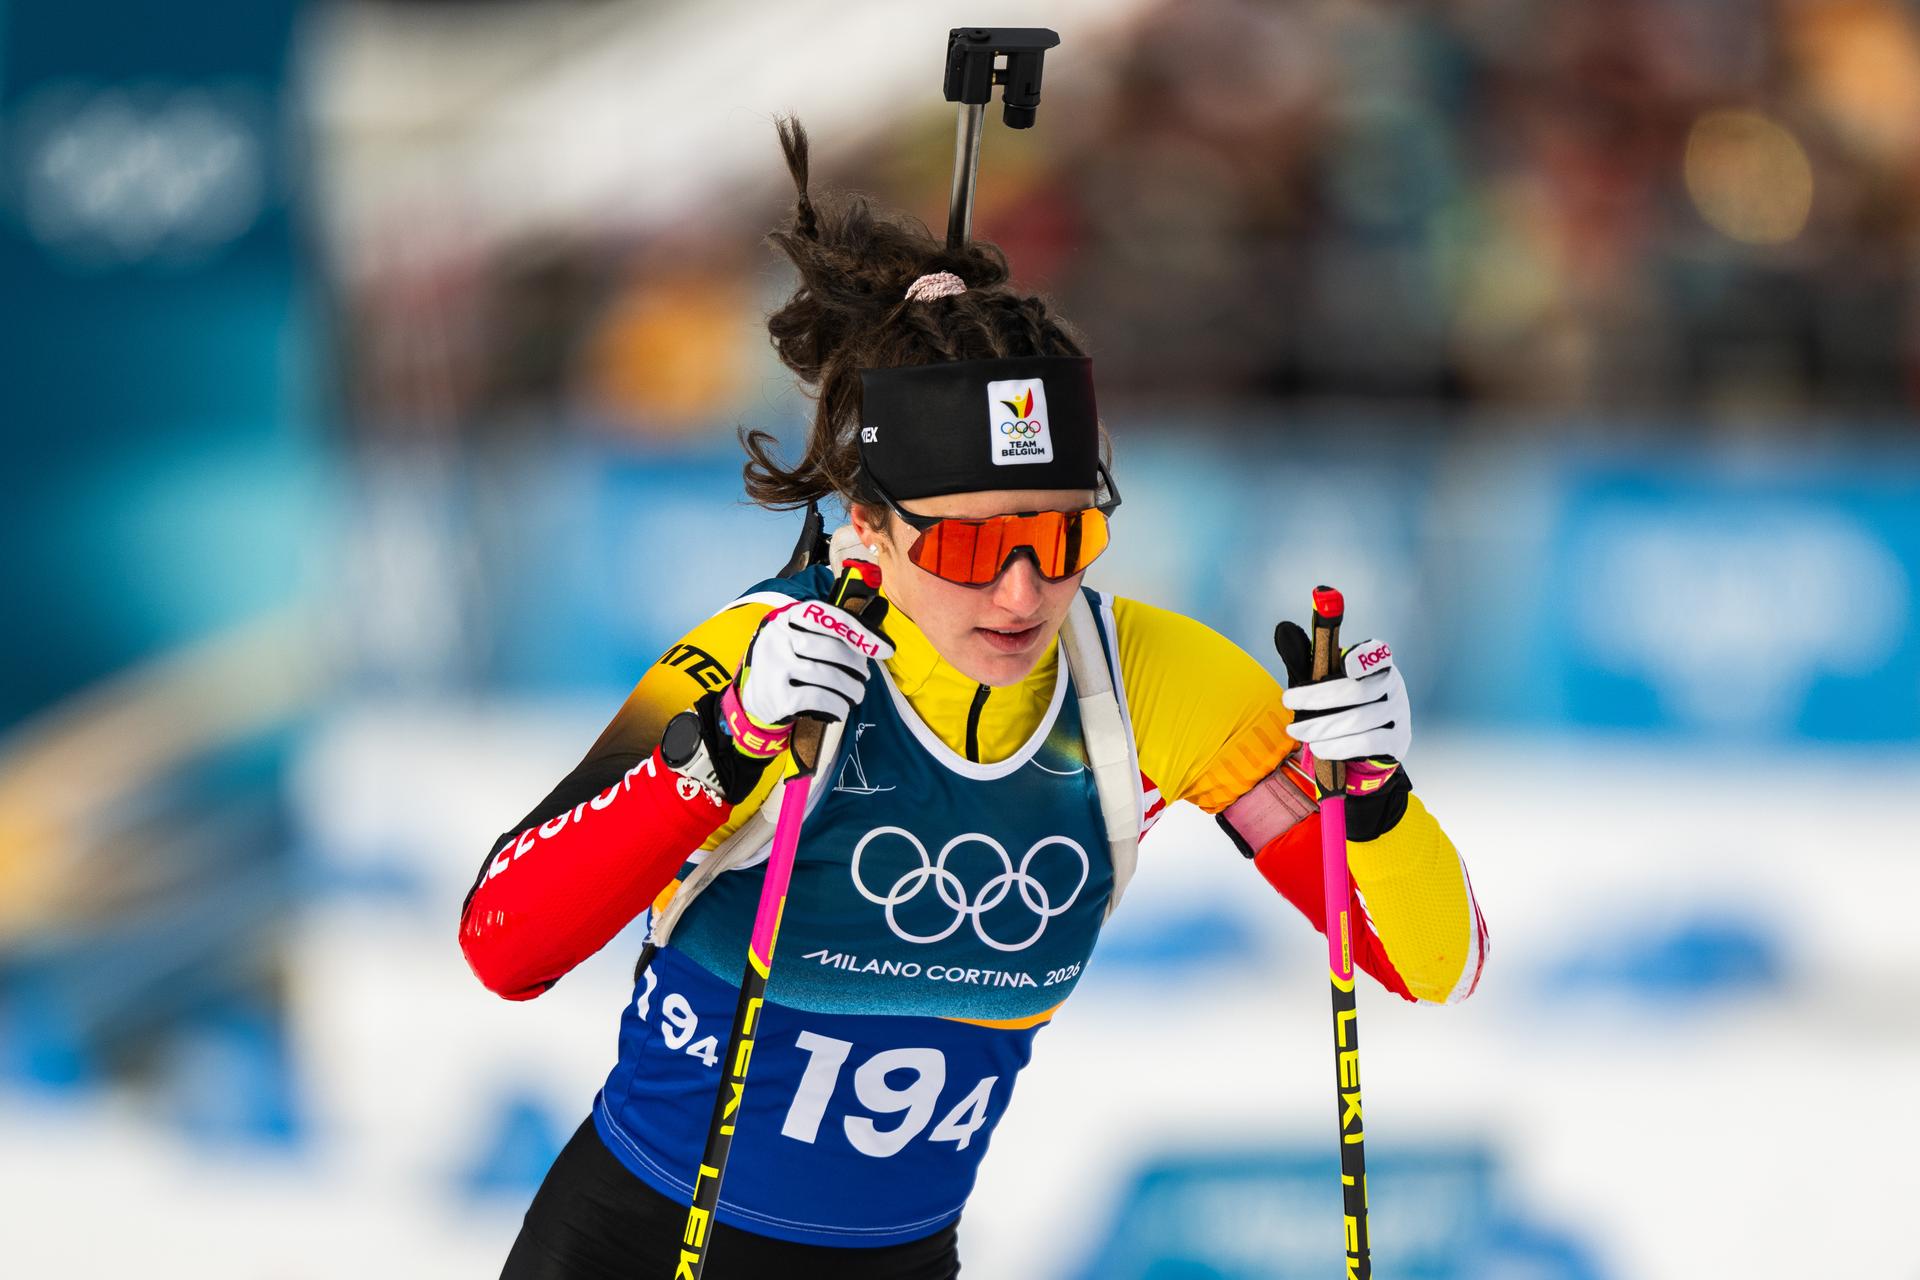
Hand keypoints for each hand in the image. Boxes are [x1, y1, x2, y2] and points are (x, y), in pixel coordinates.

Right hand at [729, 597, 893, 753]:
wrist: (754, 698)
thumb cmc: (788, 664)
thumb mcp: (799, 639)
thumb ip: (830, 633)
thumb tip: (881, 644)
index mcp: (786, 618)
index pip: (827, 616)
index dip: (858, 631)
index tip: (884, 649)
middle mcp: (776, 638)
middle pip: (830, 649)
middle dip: (856, 665)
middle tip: (864, 677)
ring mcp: (774, 667)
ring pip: (827, 675)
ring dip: (851, 688)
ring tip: (856, 694)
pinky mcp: (776, 695)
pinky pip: (819, 697)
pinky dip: (837, 704)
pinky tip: (841, 708)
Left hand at [1273, 622, 1410, 777]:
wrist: (1370, 742)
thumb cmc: (1342, 702)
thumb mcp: (1327, 678)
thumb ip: (1308, 658)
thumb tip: (1283, 630)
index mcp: (1377, 663)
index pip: (1376, 653)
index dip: (1363, 657)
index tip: (1345, 664)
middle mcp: (1392, 684)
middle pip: (1357, 691)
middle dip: (1317, 697)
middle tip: (1288, 701)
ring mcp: (1398, 712)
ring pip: (1359, 720)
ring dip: (1321, 727)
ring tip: (1296, 731)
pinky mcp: (1398, 739)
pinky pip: (1367, 743)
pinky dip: (1339, 747)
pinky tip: (1318, 747)